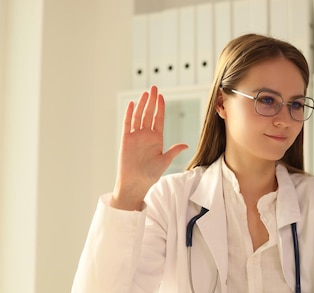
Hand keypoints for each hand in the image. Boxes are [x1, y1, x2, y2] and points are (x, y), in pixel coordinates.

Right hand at [111, 86, 187, 209]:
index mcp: (156, 139)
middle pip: (149, 114)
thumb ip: (173, 151)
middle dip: (152, 100)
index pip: (158, 119)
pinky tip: (133, 104)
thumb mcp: (165, 161)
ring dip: (142, 104)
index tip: (161, 96)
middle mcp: (146, 135)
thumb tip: (185, 145)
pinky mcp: (126, 139)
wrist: (136, 183)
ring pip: (139, 116)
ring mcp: (135, 136)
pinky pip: (128, 124)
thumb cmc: (150, 174)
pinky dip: (130, 114)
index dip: (160, 107)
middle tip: (154, 87)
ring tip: (146, 93)